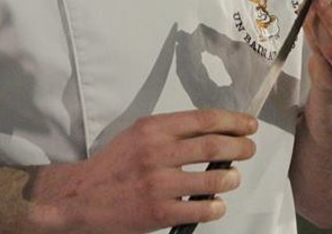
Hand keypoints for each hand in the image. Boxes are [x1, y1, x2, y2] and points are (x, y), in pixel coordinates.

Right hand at [23, 109, 256, 232]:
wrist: (81, 196)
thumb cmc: (113, 164)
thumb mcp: (138, 134)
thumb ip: (171, 131)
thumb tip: (212, 132)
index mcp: (153, 129)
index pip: (204, 120)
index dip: (233, 122)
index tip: (249, 125)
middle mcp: (157, 153)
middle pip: (213, 146)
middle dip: (240, 147)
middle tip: (249, 149)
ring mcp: (159, 184)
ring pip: (212, 179)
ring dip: (231, 178)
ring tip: (233, 178)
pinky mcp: (159, 212)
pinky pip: (201, 209)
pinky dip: (216, 206)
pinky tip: (217, 203)